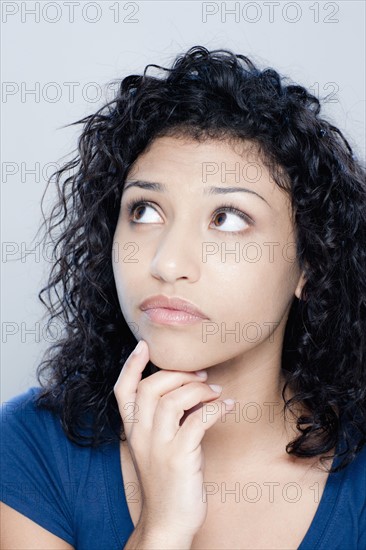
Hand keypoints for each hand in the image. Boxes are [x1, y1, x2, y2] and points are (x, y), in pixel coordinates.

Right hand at [114, 339, 234, 540]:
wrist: (167, 522)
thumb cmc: (166, 480)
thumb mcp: (154, 447)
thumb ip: (161, 419)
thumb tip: (187, 388)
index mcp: (132, 431)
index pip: (122, 391)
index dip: (131, 365)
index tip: (144, 345)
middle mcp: (140, 436)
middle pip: (150, 388)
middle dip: (178, 374)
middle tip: (201, 375)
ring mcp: (158, 447)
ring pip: (172, 400)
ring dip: (198, 390)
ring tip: (216, 392)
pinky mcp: (179, 458)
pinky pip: (198, 420)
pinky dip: (215, 408)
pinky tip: (227, 407)